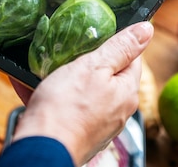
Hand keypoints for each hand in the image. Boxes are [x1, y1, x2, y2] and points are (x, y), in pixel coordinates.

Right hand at [11, 21, 153, 165]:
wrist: (40, 148)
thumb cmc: (66, 108)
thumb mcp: (94, 66)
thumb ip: (121, 47)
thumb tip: (146, 30)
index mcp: (126, 92)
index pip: (132, 57)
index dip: (116, 42)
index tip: (99, 32)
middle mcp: (117, 110)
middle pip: (108, 74)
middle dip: (89, 60)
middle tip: (70, 49)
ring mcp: (97, 123)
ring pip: (85, 91)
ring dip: (66, 77)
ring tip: (47, 66)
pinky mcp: (77, 131)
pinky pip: (67, 106)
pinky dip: (51, 94)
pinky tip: (31, 84)